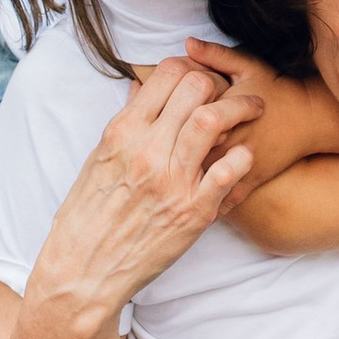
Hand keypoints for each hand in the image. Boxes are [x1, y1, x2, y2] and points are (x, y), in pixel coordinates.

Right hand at [25, 57, 257, 333]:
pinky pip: (228, 171)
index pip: (167, 73)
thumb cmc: (88, 216)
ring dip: (240, 107)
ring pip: (214, 119)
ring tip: (254, 108)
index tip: (201, 76)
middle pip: (196, 87)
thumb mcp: (97, 160)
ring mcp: (171, 180)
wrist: (84, 271)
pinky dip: (241, 157)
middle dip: (219, 82)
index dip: (191, 67)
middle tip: (232, 89)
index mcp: (122, 132)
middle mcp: (147, 150)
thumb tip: (141, 87)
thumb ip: (125, 122)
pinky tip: (244, 156)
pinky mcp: (193, 212)